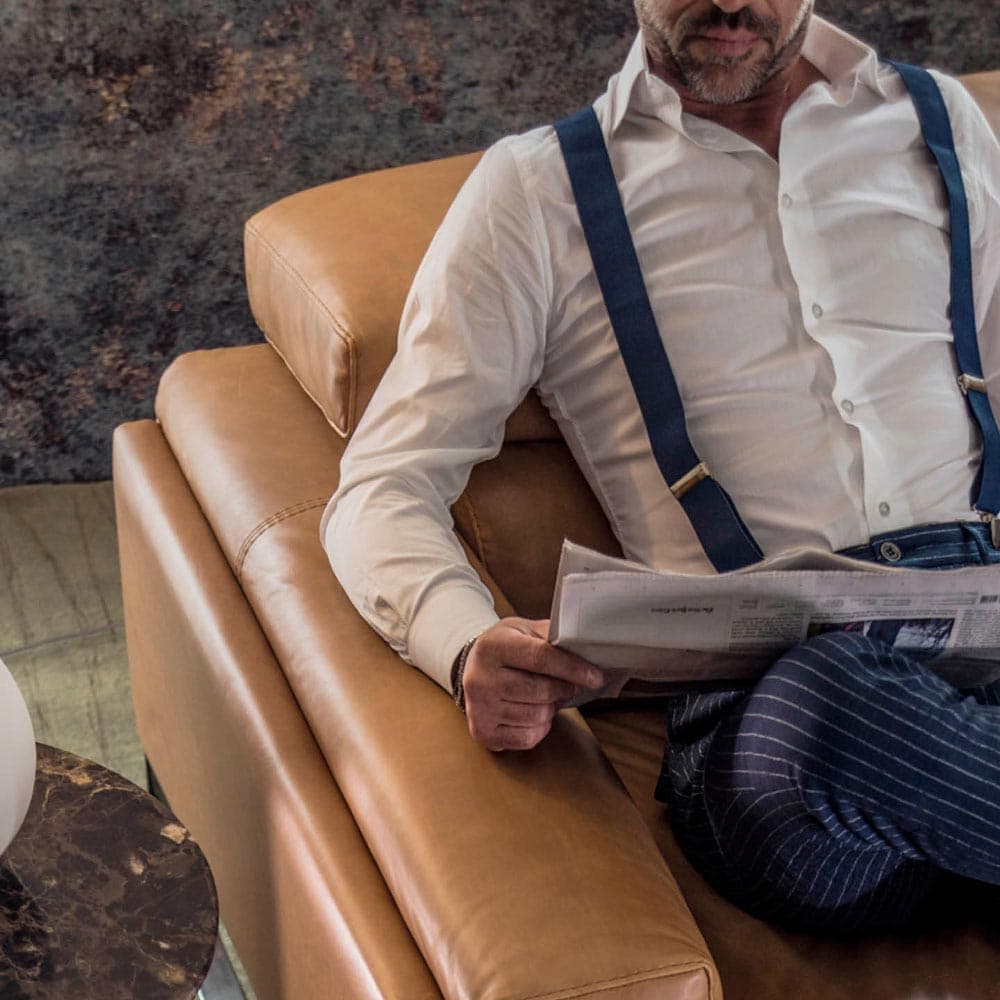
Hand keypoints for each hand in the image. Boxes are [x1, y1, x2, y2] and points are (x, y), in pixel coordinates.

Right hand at [461, 617, 603, 751]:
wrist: (471, 667)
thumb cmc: (505, 647)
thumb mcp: (524, 629)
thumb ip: (552, 636)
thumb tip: (587, 648)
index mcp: (492, 646)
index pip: (541, 658)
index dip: (573, 669)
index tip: (595, 676)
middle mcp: (480, 678)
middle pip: (541, 691)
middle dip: (565, 689)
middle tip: (570, 685)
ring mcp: (478, 708)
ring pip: (537, 716)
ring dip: (551, 708)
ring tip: (544, 696)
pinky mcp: (483, 732)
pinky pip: (528, 737)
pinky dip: (539, 727)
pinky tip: (531, 711)